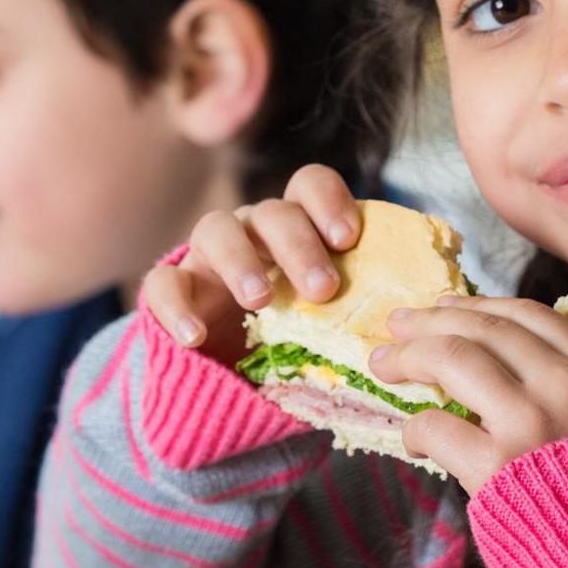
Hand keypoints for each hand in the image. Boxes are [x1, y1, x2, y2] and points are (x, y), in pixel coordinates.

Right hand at [140, 164, 362, 364]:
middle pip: (272, 213)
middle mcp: (252, 233)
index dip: (328, 201)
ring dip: (241, 260)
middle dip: (299, 246)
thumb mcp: (330, 327)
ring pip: (215, 228)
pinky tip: (194, 337)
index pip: (309, 186)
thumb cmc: (295, 345)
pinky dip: (176, 307)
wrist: (230, 382)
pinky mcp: (171, 291)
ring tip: (261, 300)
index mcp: (296, 230)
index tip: (347, 239)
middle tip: (323, 289)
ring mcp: (207, 258)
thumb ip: (358, 316)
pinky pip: (163, 284)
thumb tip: (404, 329)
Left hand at [371, 296, 567, 492]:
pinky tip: (413, 435)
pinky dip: (416, 427)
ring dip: (408, 356)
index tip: (445, 305)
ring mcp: (529, 421)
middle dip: (431, 321)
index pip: (527, 315)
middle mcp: (564, 385)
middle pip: (483, 329)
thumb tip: (495, 359)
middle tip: (398, 324)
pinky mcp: (495, 464)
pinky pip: (436, 425)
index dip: (478, 305)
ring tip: (384, 362)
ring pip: (451, 357)